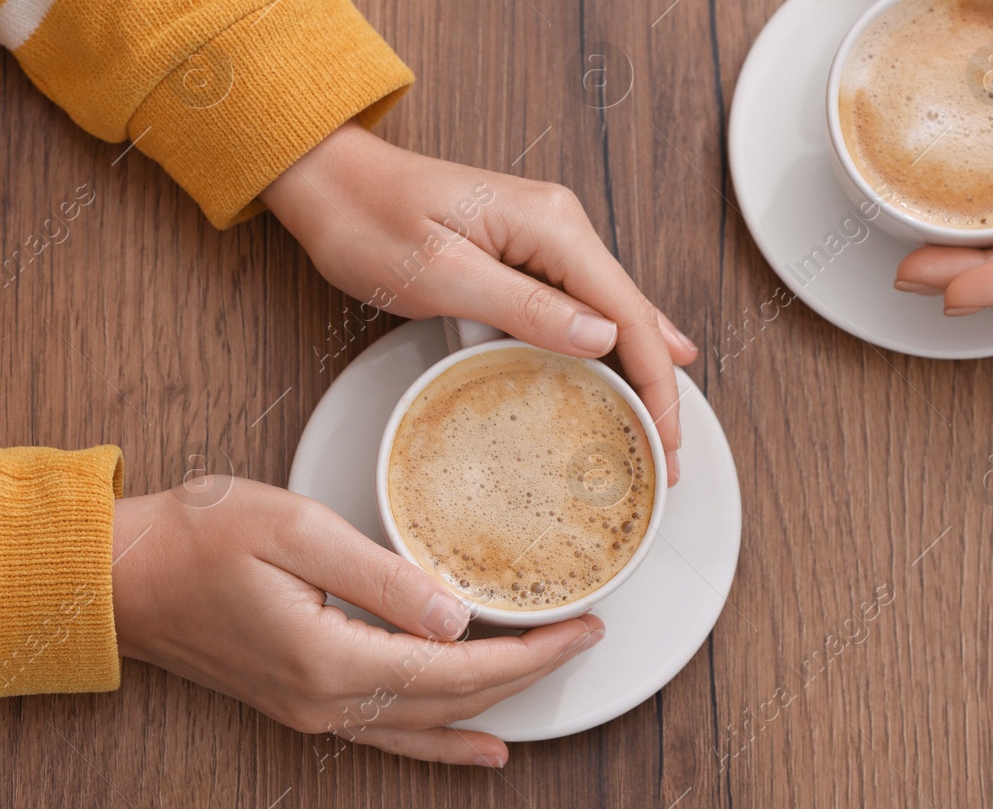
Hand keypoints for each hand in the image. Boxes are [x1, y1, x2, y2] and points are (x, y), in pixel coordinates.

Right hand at [112, 479, 601, 765]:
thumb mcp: (297, 532)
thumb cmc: (200, 536)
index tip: (582, 625)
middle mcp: (326, 699)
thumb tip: (455, 615)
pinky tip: (478, 746)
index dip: (530, 653)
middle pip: (454, 701)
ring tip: (550, 685)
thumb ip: (383, 576)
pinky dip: (443, 741)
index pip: (460, 668)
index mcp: (332, 657)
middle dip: (529, 673)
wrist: (121, 576)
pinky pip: (391, 734)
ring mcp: (312, 709)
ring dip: (495, 706)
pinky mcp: (302, 701)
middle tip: (585, 637)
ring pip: (427, 725)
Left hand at [261, 123, 696, 481]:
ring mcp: (549, 233)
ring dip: (639, 368)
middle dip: (658, 385)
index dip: (656, 380)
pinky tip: (645, 359)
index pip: (627, 311)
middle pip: (632, 313)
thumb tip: (603, 339)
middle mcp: (562, 223)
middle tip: (669, 453)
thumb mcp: (441, 274)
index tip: (667, 437)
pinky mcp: (529, 247)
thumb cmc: (368, 220)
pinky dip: (615, 342)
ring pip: (615, 310)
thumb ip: (525, 307)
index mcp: (550, 225)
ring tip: (659, 428)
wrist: (329, 179)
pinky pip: (586, 302)